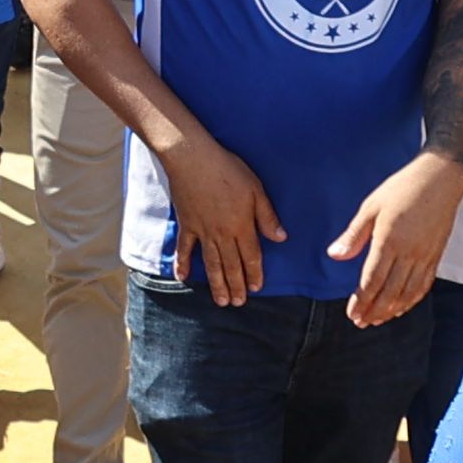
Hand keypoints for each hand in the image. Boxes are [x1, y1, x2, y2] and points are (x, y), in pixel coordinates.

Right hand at [161, 130, 283, 306]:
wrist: (193, 159)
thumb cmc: (228, 170)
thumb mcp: (256, 189)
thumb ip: (267, 216)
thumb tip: (280, 238)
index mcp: (241, 225)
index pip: (251, 256)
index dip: (254, 274)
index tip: (256, 288)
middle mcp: (222, 234)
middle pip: (231, 265)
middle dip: (236, 286)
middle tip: (238, 303)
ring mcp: (202, 231)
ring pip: (211, 263)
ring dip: (216, 284)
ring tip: (220, 301)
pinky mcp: (187, 225)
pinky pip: (184, 249)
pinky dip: (182, 264)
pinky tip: (183, 278)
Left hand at [324, 149, 462, 327]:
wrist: (440, 178)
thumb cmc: (402, 188)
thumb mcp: (371, 206)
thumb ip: (354, 234)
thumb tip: (335, 255)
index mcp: (389, 240)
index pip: (372, 281)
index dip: (361, 301)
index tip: (352, 314)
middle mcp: (409, 253)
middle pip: (390, 293)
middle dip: (374, 311)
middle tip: (361, 322)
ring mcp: (425, 256)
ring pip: (408, 293)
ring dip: (392, 310)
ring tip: (378, 320)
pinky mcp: (436, 255)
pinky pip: (424, 285)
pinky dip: (412, 300)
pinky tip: (401, 307)